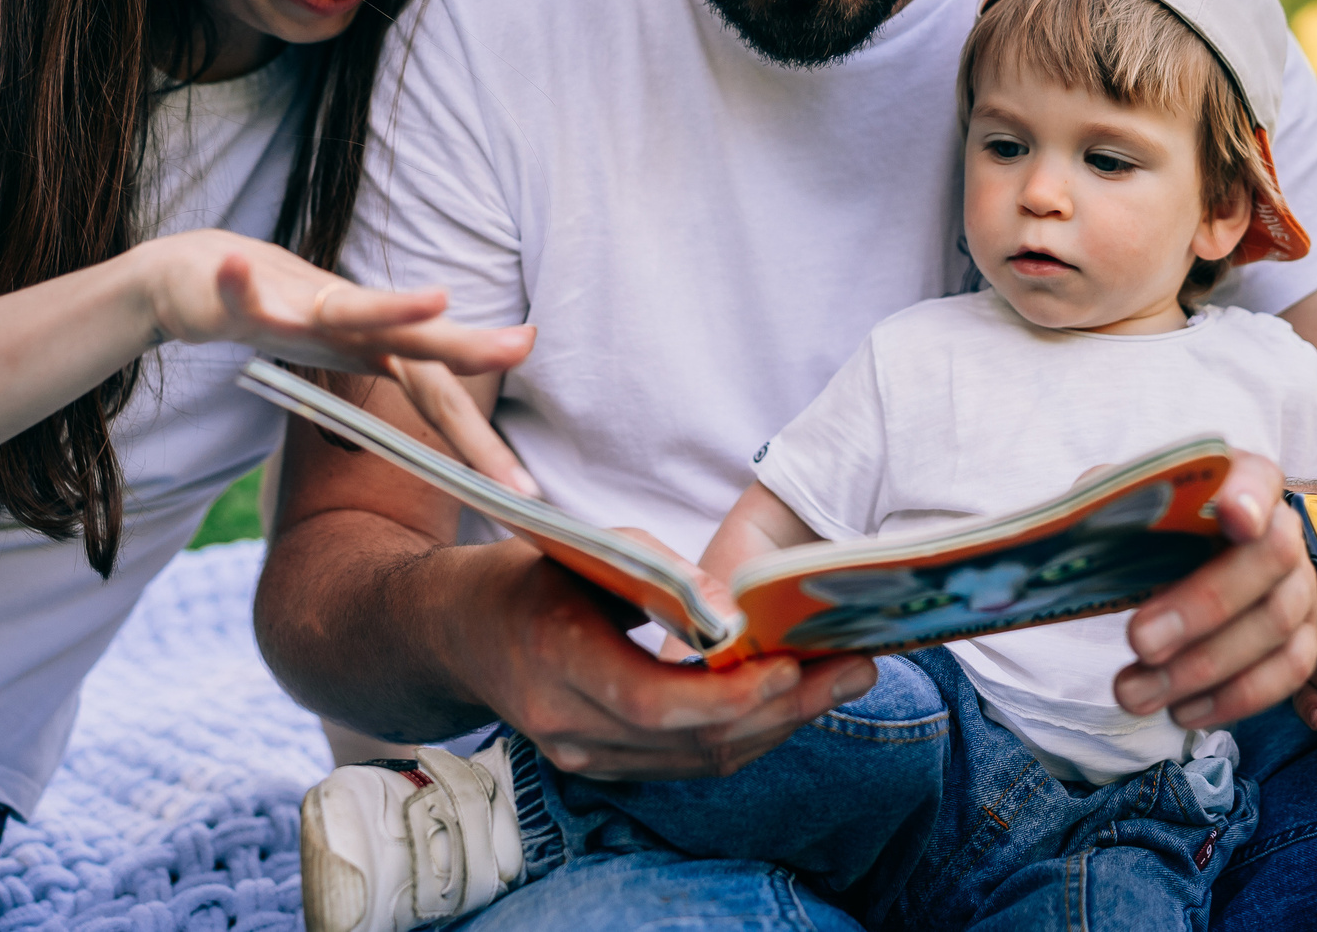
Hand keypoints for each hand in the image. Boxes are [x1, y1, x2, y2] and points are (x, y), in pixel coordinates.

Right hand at [141, 231, 538, 489]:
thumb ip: (403, 385)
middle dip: (472, 348)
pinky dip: (241, 282)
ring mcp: (303, 307)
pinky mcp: (246, 297)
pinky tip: (237, 265)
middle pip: (419, 347)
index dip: (481, 441)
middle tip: (523, 345)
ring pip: (352, 309)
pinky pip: (244, 294)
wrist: (206, 271)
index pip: (442, 398)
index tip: (527, 488)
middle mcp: (354, 323)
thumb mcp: (351, 357)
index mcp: (379, 349)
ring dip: (394, 305)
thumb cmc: (292, 318)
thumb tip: (455, 438)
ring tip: (439, 299)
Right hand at [467, 542, 872, 779]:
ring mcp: (583, 757)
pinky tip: (792, 699)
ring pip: (699, 762)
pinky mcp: (603, 767)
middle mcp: (568, 724)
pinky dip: (745, 733)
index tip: (792, 665)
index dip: (729, 694)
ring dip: (779, 725)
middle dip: (785, 709)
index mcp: (557, 658)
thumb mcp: (592, 549)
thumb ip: (663, 578)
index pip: (653, 701)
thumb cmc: (533, 573)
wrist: (459, 632)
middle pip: (692, 740)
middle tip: (856, 667)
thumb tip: (739, 613)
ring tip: (844, 679)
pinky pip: (686, 762)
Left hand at [1113, 450, 1316, 728]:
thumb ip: (1121, 502)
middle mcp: (1286, 532)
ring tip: (1135, 692)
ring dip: (1203, 668)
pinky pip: (1286, 674)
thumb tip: (1084, 523)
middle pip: (1270, 560)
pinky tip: (1181, 711)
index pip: (1259, 477)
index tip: (1230, 514)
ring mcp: (1302, 589)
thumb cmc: (1174, 527)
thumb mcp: (1144, 503)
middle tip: (1139, 641)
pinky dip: (1234, 699)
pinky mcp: (1305, 641)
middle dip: (1204, 604)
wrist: (1219, 557)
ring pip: (1276, 627)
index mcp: (1246, 482)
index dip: (1248, 495)